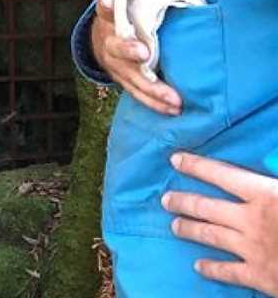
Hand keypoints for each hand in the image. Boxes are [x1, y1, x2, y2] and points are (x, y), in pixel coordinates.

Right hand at [91, 0, 181, 113]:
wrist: (100, 42)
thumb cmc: (125, 18)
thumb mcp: (126, 0)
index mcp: (110, 19)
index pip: (106, 9)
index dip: (108, 5)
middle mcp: (109, 42)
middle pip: (116, 47)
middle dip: (129, 50)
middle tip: (144, 52)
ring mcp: (114, 65)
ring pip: (131, 77)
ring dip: (152, 88)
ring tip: (174, 98)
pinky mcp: (122, 81)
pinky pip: (137, 93)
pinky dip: (154, 102)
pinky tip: (172, 108)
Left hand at [162, 152, 277, 296]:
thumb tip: (272, 155)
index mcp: (265, 194)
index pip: (221, 174)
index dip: (196, 166)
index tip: (175, 159)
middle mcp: (251, 220)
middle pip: (207, 207)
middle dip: (183, 201)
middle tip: (165, 199)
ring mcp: (253, 249)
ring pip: (211, 235)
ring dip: (189, 229)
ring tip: (174, 225)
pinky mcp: (260, 276)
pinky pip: (230, 272)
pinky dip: (212, 269)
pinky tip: (198, 267)